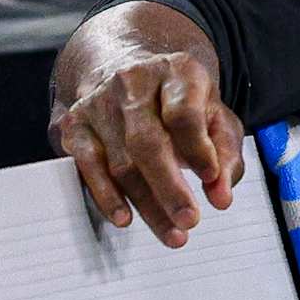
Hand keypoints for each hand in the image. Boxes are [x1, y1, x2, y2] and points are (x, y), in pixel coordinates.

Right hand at [49, 5, 243, 247]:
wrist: (128, 66)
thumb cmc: (182, 101)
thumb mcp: (215, 116)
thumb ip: (225, 155)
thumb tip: (221, 197)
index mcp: (177, 71)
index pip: (183, 113)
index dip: (198, 149)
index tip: (210, 179)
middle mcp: (134, 82)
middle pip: (147, 142)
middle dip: (169, 188)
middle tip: (190, 222)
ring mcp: (99, 102)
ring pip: (120, 161)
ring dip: (146, 204)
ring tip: (173, 234)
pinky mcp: (74, 122)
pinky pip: (88, 166)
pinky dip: (106, 196)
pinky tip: (125, 218)